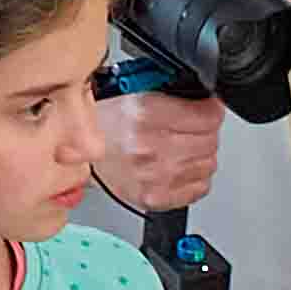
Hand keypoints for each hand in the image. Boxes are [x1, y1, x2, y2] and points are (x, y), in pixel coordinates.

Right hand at [95, 87, 225, 214]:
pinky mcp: (156, 198)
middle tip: (188, 127)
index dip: (210, 110)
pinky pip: (201, 187)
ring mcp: (154, 177)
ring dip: (200, 154)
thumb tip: (204, 97)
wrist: (80, 156)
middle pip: (210, 140)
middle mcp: (149, 147)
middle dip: (204, 131)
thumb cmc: (104, 125)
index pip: (207, 117)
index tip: (208, 108)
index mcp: (143, 114)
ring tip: (178, 146)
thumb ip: (170, 91)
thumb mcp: (132, 92)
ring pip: (208, 163)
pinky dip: (194, 176)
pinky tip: (176, 166)